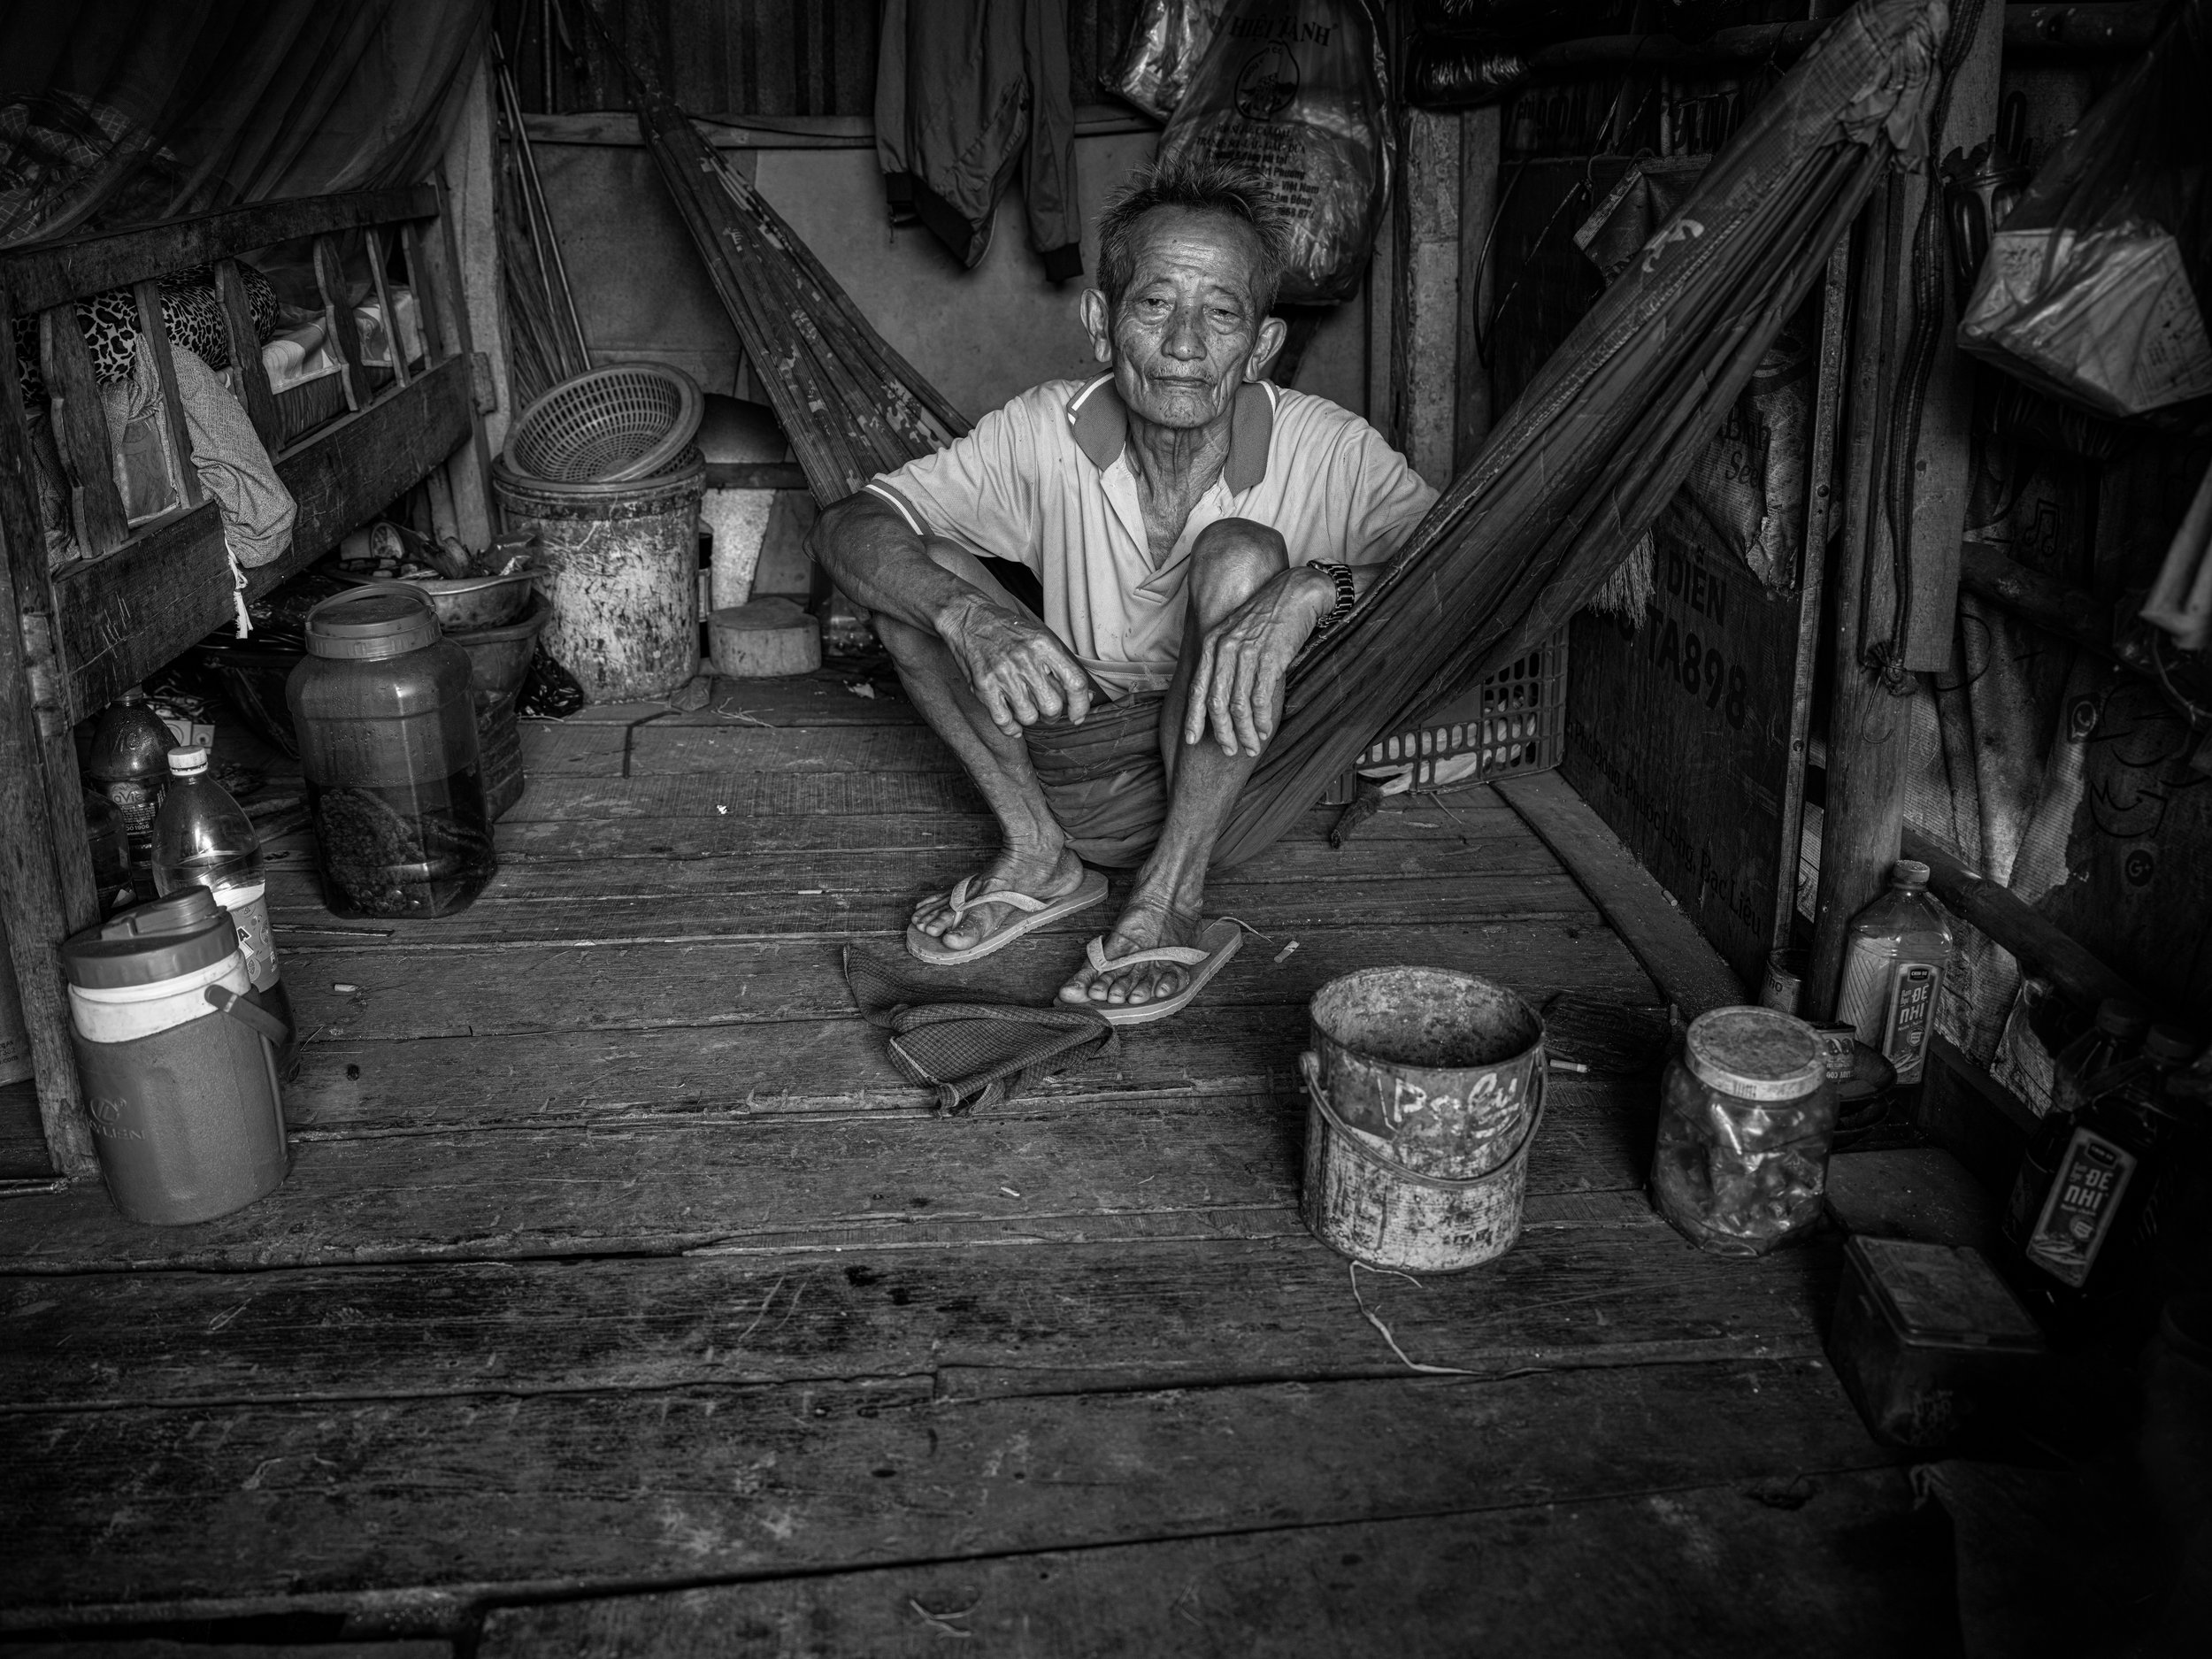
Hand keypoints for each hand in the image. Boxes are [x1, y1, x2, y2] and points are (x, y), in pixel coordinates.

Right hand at [940, 594, 1093, 734]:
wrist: (969, 618)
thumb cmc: (1008, 630)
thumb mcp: (1039, 638)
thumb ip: (1060, 666)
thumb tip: (1084, 696)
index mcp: (1044, 645)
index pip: (1074, 682)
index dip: (1080, 706)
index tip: (1078, 716)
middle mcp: (1025, 659)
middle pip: (1052, 706)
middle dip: (1053, 715)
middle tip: (1047, 710)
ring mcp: (1002, 674)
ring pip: (1029, 717)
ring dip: (1030, 718)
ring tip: (1026, 708)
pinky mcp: (983, 686)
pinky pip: (1003, 721)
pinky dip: (1011, 728)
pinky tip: (1013, 723)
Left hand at [1183, 568, 1329, 756]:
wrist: (1296, 594)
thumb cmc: (1266, 616)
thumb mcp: (1234, 633)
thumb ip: (1222, 660)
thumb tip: (1216, 696)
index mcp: (1211, 644)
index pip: (1197, 688)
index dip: (1194, 718)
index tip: (1193, 740)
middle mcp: (1224, 649)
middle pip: (1216, 703)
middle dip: (1222, 733)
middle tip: (1229, 750)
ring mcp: (1247, 654)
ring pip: (1239, 706)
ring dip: (1246, 732)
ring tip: (1251, 747)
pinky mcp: (1270, 659)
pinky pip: (1260, 699)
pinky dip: (1262, 720)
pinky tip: (1266, 730)